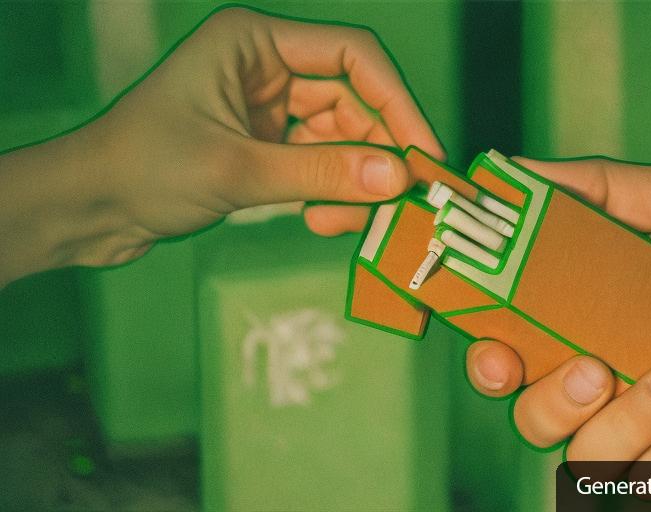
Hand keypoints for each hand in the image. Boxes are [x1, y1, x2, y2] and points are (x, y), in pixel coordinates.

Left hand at [0, 6, 442, 284]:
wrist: (87, 209)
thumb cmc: (144, 171)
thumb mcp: (238, 171)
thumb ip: (322, 175)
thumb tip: (400, 179)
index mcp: (256, 42)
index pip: (353, 56)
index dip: (398, 103)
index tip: (424, 155)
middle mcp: (269, 67)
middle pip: (355, 102)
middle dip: (375, 156)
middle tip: (398, 205)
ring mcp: (269, 108)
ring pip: (342, 140)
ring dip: (352, 185)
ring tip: (339, 225)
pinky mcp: (266, 145)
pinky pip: (321, 166)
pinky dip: (330, 195)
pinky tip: (320, 223)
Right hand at [466, 157, 650, 462]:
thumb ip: (600, 187)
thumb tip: (516, 170)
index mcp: (599, 314)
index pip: (518, 347)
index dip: (491, 357)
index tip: (497, 351)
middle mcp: (613, 372)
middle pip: (533, 414)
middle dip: (552, 401)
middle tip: (594, 370)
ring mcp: (649, 424)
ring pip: (583, 456)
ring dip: (632, 421)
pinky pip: (646, 482)